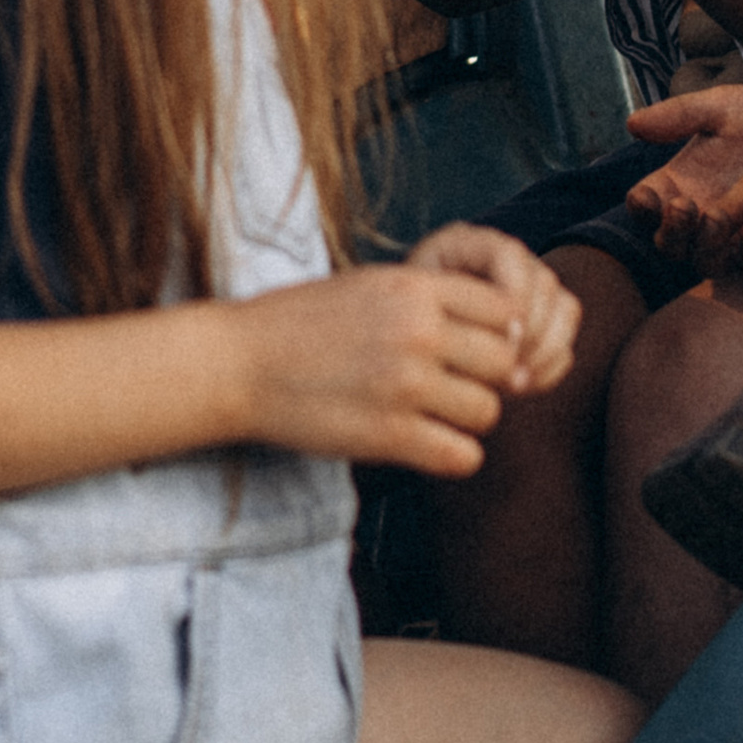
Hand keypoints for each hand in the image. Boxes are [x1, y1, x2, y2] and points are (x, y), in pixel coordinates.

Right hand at [232, 235, 578, 476]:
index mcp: (414, 287)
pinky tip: (424, 445)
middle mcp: (418, 331)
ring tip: (431, 417)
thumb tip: (504, 327)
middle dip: (486, 380)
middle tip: (453, 389)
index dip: (497, 336)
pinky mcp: (389, 435)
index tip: (470, 351)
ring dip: (466, 420)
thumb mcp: (369, 286)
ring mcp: (405, 384)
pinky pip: (461, 456)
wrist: (238, 363)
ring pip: (487, 412)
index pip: (505, 312)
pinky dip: (451, 456)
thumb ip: (429, 299)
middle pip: (503, 364)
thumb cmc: (300, 324)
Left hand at [406, 221, 580, 393]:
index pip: (509, 255)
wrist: (397, 343)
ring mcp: (528, 286)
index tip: (501, 341)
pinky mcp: (541, 317)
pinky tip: (524, 385)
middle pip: (543, 282)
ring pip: (564, 307)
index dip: (513, 298)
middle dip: (532, 333)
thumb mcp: (406, 315)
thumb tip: (506, 344)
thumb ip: (439, 316)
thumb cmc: (394, 328)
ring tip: (515, 383)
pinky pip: (566, 335)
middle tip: (509, 371)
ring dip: (545, 350)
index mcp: (466, 244)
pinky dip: (551, 363)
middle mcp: (505, 257)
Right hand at [621, 81, 742, 268]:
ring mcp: (731, 236)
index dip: (641, 206)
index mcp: (678, 183)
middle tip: (683, 206)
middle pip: (668, 242)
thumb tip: (632, 123)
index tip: (644, 196)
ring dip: (702, 245)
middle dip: (670, 229)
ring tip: (715, 217)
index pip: (646, 205)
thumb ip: (680, 115)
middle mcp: (698, 216)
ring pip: (702, 260)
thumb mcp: (722, 106)